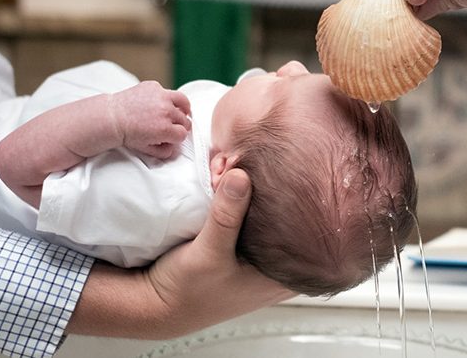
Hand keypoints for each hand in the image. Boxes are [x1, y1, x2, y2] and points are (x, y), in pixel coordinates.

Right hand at [67, 169, 293, 338]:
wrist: (156, 302)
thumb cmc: (188, 291)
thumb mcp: (209, 253)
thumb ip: (227, 216)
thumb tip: (241, 176)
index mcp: (283, 276)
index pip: (311, 234)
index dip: (306, 204)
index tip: (295, 175)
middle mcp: (276, 264)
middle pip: (289, 218)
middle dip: (276, 190)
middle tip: (265, 165)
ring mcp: (258, 254)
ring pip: (266, 213)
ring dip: (254, 190)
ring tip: (244, 167)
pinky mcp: (239, 243)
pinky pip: (247, 213)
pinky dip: (239, 196)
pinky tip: (231, 179)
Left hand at [110, 81, 191, 158]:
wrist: (112, 117)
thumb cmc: (127, 133)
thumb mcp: (146, 148)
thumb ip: (163, 151)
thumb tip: (174, 148)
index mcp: (165, 129)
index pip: (183, 134)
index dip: (178, 137)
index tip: (173, 136)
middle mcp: (166, 111)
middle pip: (184, 120)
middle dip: (179, 125)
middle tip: (172, 126)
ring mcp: (161, 96)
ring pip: (183, 101)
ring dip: (182, 108)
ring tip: (179, 111)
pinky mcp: (154, 86)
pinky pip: (167, 92)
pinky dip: (165, 98)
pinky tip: (159, 103)